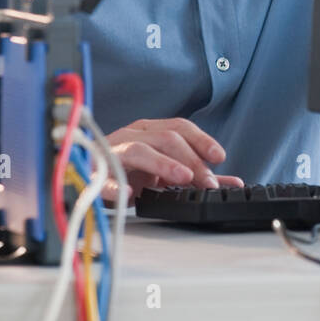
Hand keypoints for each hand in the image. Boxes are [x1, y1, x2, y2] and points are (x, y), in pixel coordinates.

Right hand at [100, 117, 242, 205]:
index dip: (201, 139)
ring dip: (164, 164)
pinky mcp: (96, 174)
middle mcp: (132, 135)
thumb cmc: (127, 172)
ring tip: (182, 177)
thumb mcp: (165, 173)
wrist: (85, 178)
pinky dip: (116, 185)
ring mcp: (113, 152)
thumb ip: (198, 176)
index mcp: (149, 131)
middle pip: (166, 138)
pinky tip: (129, 194)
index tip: (219, 157)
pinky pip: (106, 178)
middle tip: (207, 182)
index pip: (179, 126)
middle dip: (191, 159)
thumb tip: (234, 182)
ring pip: (140, 149)